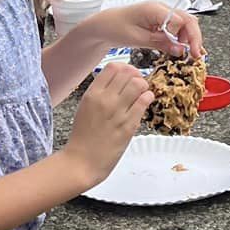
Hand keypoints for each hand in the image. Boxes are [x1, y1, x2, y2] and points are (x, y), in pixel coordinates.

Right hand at [67, 63, 150, 185]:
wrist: (81, 162)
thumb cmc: (83, 137)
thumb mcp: (85, 107)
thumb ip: (100, 93)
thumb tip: (117, 81)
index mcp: (92, 94)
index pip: (113, 67)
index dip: (124, 68)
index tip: (128, 74)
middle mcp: (105, 100)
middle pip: (128, 72)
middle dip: (136, 75)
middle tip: (137, 83)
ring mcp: (118, 112)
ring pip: (138, 84)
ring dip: (144, 86)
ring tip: (142, 93)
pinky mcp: (129, 125)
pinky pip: (144, 102)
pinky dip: (148, 97)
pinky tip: (145, 101)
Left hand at [95, 0, 203, 59]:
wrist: (104, 25)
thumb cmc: (115, 27)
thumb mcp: (137, 39)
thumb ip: (160, 43)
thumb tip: (180, 50)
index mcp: (154, 9)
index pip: (180, 20)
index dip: (187, 37)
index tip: (189, 52)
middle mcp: (161, 9)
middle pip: (188, 20)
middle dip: (195, 38)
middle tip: (196, 55)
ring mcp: (162, 14)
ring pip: (185, 24)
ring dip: (190, 39)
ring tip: (190, 54)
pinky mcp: (161, 21)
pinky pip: (177, 28)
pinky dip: (182, 38)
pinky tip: (183, 49)